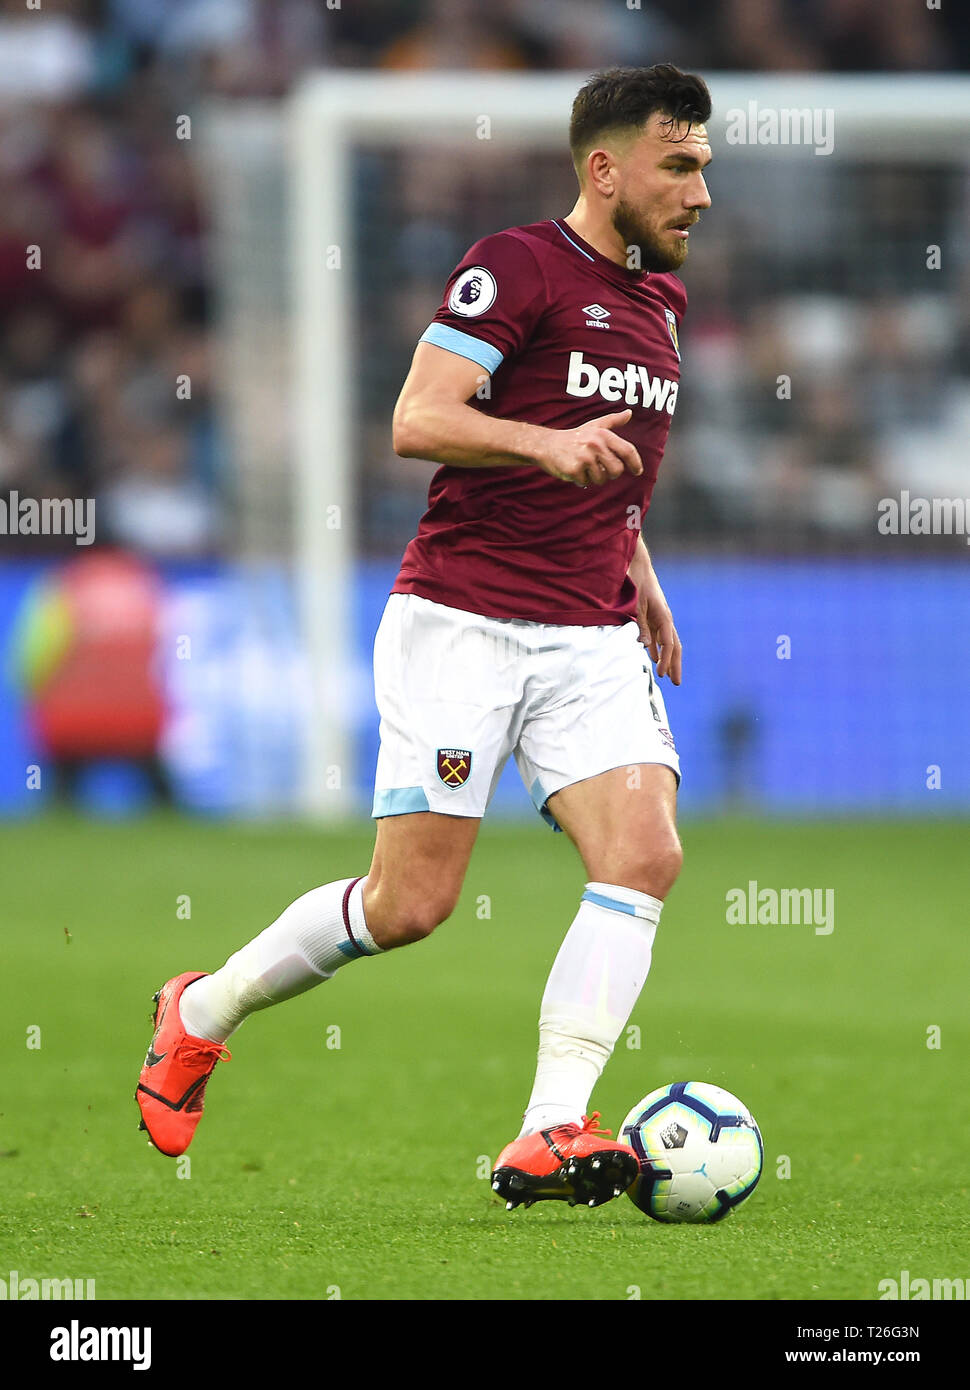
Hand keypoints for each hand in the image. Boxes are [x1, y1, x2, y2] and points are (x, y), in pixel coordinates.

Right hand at [536, 408, 641, 486]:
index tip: (637, 471)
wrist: (547, 445)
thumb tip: (629, 413)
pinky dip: (581, 480)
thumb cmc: (574, 437)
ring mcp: (584, 457)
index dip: (635, 463)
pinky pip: (586, 483)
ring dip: (594, 478)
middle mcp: (595, 444)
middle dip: (610, 473)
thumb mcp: (594, 426)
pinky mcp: (574, 469)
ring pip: (602, 479)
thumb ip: (613, 420)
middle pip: (617, 470)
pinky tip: (574, 470)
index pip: (627, 450)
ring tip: (584, 467)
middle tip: (600, 469)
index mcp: (603, 434)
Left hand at [630, 554, 681, 684]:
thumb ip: (640, 626)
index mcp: (664, 617)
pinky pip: (657, 637)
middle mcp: (666, 619)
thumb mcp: (636, 607)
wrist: (637, 568)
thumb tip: (645, 646)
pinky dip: (656, 649)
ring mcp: (660, 619)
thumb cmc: (637, 586)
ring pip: (667, 643)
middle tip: (676, 682)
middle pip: (674, 647)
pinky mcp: (653, 617)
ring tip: (667, 676)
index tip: (661, 675)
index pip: (669, 644)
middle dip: (675, 665)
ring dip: (667, 659)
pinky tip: (652, 658)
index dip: (666, 660)